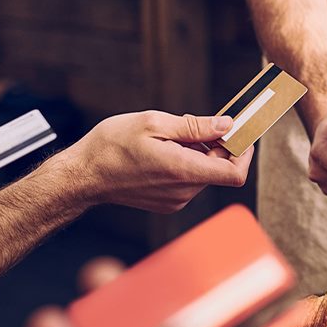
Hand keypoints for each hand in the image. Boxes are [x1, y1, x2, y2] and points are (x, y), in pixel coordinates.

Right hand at [55, 112, 252, 213]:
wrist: (83, 176)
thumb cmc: (111, 146)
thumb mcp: (154, 123)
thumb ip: (196, 127)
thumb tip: (226, 124)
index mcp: (183, 171)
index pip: (235, 173)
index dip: (244, 152)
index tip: (239, 132)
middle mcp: (183, 192)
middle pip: (220, 169)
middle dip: (218, 146)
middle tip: (199, 124)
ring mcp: (175, 200)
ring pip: (204, 173)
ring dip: (199, 153)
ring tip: (171, 138)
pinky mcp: (167, 203)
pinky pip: (189, 181)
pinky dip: (186, 163)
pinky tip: (164, 151)